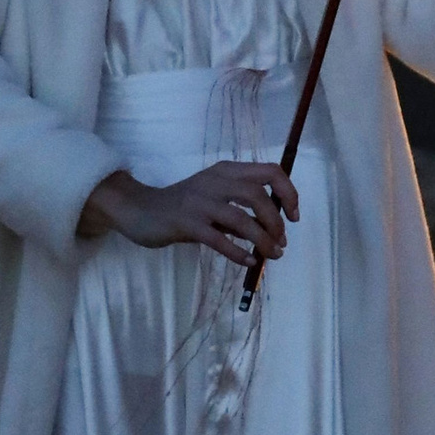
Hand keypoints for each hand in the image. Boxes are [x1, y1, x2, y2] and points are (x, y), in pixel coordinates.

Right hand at [78, 158, 297, 268]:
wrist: (140, 209)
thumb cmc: (182, 205)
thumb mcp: (214, 195)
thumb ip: (241, 205)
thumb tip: (274, 228)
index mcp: (226, 171)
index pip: (270, 171)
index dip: (288, 193)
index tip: (293, 217)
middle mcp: (215, 181)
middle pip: (258, 196)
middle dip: (276, 222)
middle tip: (280, 242)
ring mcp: (200, 202)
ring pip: (242, 219)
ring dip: (262, 240)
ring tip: (271, 255)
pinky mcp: (187, 223)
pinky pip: (219, 239)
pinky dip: (238, 252)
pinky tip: (249, 262)